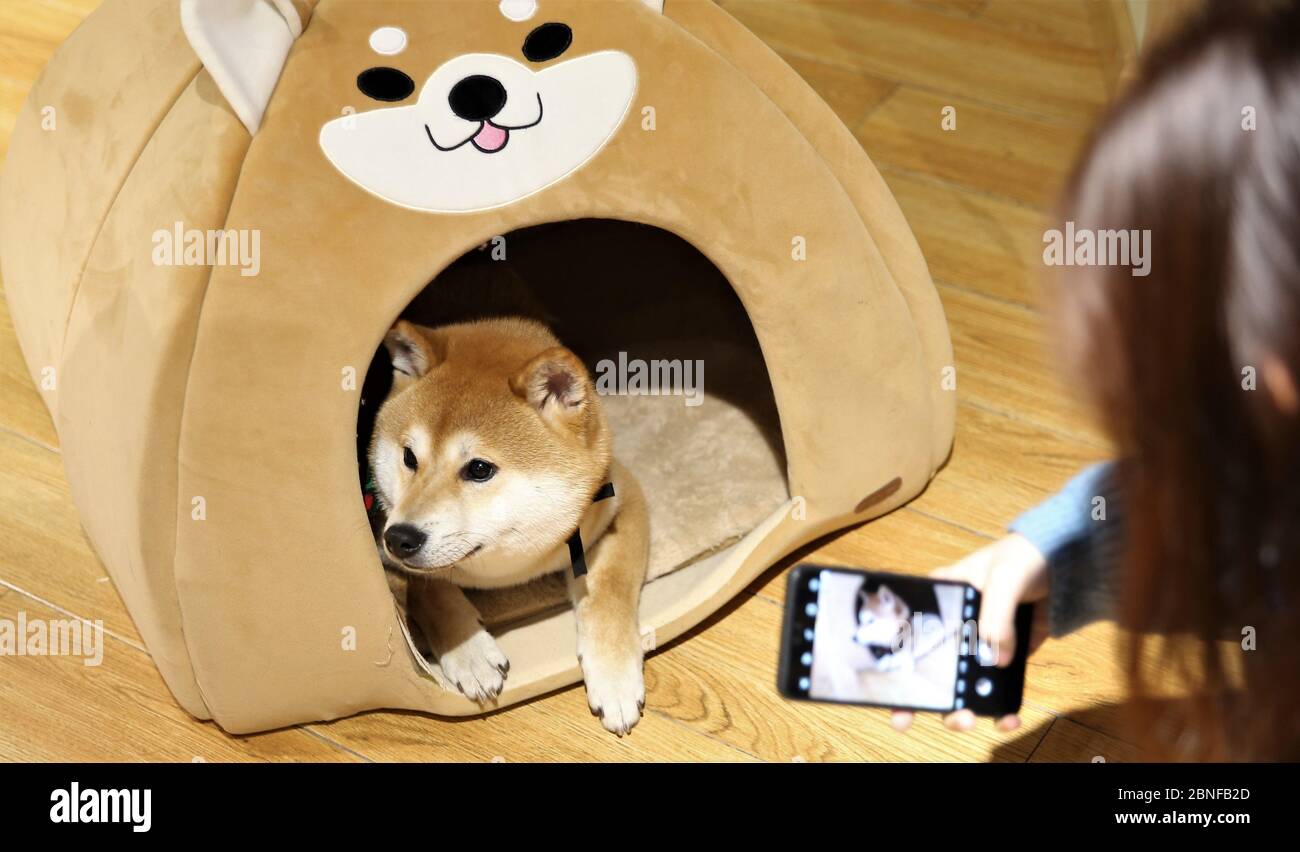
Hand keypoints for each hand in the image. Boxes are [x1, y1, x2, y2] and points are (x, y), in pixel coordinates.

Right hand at [891, 533, 1049, 734]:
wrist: (1067, 564)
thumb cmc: (1024, 558)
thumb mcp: (1004, 578)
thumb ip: (996, 616)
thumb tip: (996, 660)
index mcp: (938, 602)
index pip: (906, 634)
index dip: (893, 665)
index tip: (892, 695)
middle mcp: (951, 627)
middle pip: (927, 669)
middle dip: (926, 699)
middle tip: (922, 717)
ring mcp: (977, 644)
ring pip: (960, 686)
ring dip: (960, 709)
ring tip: (970, 720)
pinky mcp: (1003, 657)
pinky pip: (994, 689)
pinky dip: (999, 709)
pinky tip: (1007, 718)